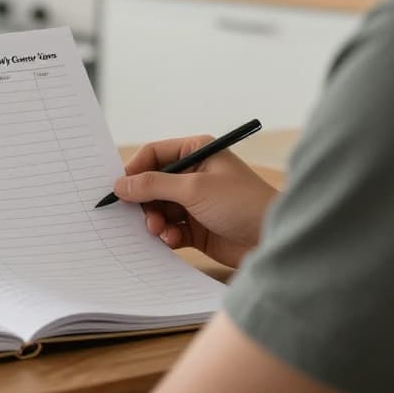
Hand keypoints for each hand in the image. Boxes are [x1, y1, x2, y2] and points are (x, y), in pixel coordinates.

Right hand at [114, 136, 278, 267]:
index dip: (134, 170)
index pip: (154, 154)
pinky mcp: (197, 227)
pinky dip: (167, 235)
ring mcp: (195, 202)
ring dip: (155, 220)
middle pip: (152, 184)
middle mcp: (194, 174)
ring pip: (158, 208)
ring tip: (159, 230)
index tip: (119, 189)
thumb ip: (154, 185)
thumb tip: (120, 184)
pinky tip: (173, 240)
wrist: (273, 239)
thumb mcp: (194, 188)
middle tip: (142, 216)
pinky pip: (170, 228)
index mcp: (197, 152)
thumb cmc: (243, 203)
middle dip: (144, 201)